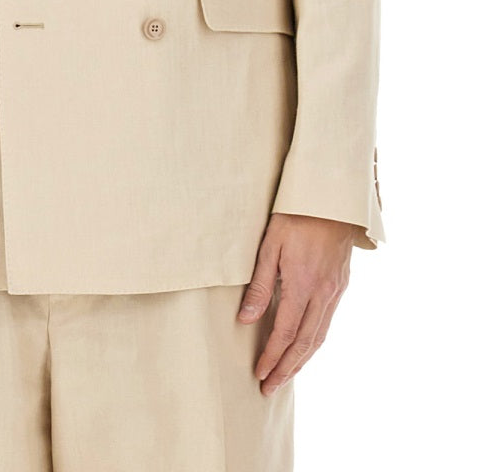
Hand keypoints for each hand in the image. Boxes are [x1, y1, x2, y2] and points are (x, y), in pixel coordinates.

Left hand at [237, 212, 357, 395]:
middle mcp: (323, 293)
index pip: (285, 332)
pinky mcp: (341, 285)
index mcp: (302, 283)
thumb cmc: (295, 215)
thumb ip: (259, 284)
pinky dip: (315, 341)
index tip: (259, 373)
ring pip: (319, 336)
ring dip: (302, 360)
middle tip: (270, 387)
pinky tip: (305, 347)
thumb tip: (246, 319)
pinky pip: (328, 322)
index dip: (271, 356)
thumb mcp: (270, 245)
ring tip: (286, 375)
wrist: (331, 197)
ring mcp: (335, 290)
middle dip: (286, 368)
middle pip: (304, 343)